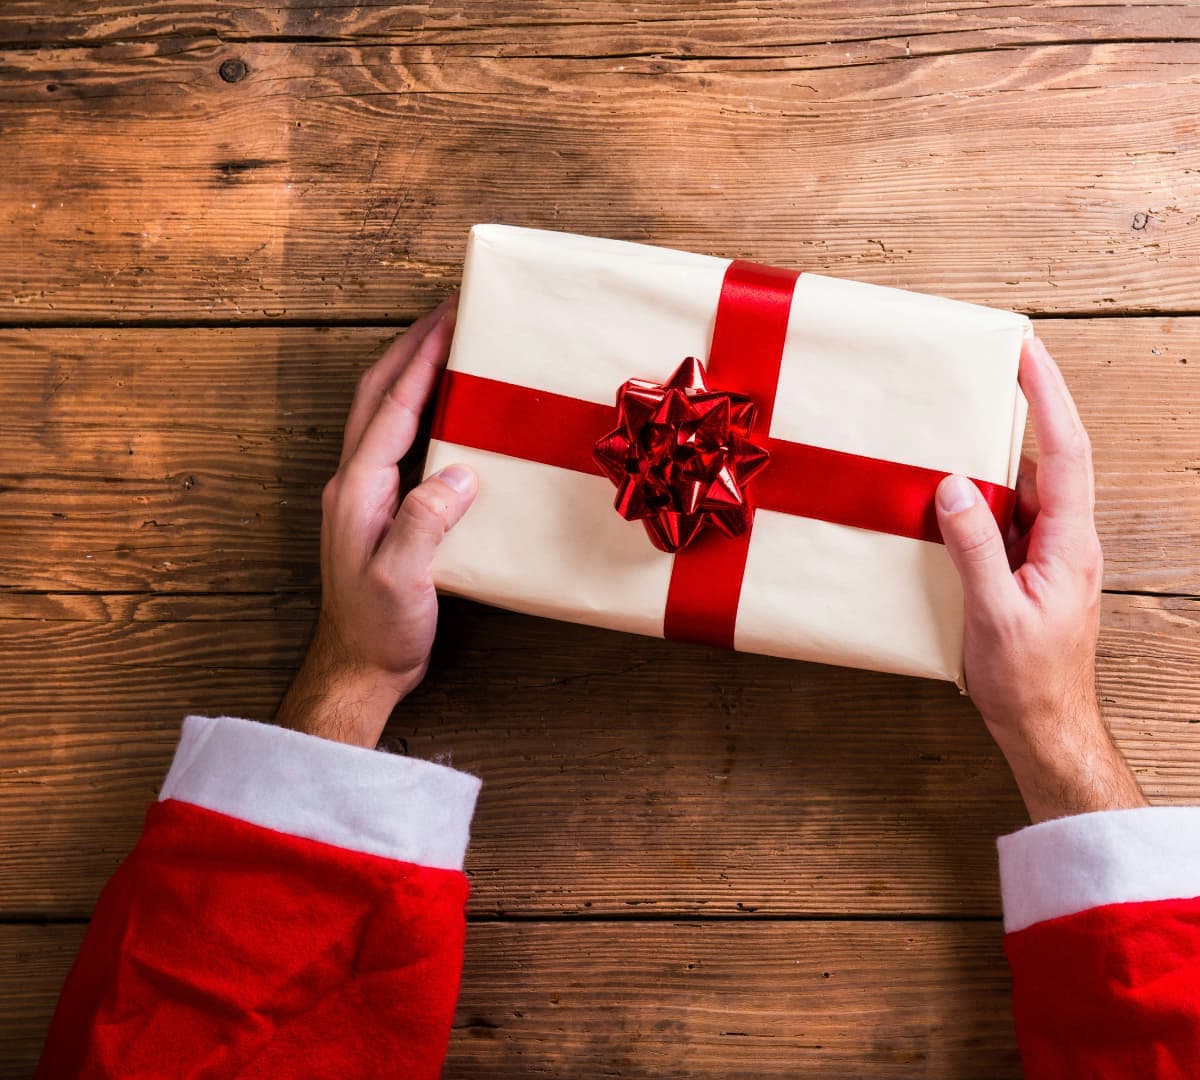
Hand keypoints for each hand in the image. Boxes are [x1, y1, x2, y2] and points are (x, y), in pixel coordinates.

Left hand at [276, 299, 477, 747]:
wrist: (358, 665)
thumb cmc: (378, 628)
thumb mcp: (402, 578)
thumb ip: (424, 521)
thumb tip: (460, 472)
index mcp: (357, 489)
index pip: (392, 408)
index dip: (421, 360)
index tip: (448, 319)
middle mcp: (354, 482)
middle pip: (377, 395)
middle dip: (409, 348)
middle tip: (446, 314)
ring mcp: (362, 495)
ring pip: (382, 414)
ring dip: (410, 373)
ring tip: (445, 346)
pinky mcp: (379, 510)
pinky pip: (396, 442)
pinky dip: (418, 411)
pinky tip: (446, 412)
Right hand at [934, 337, 1145, 822]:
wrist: (1045, 727)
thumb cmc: (1029, 680)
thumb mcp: (995, 614)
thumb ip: (977, 548)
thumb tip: (954, 486)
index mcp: (1069, 544)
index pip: (1065, 453)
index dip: (1048, 398)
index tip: (1027, 354)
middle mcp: (1065, 540)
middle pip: (1043, 460)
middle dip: (1018, 413)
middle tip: (981, 373)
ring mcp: (1047, 555)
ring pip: (1018, 492)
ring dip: (985, 463)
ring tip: (946, 434)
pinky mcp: (1025, 571)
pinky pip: (1001, 521)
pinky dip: (974, 503)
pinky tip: (941, 503)